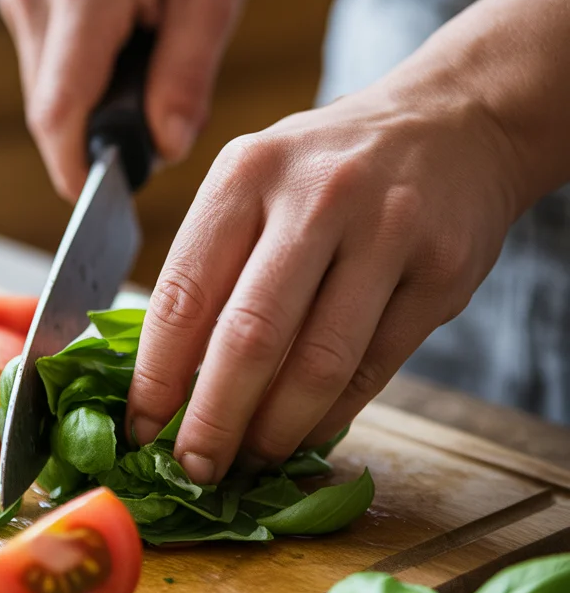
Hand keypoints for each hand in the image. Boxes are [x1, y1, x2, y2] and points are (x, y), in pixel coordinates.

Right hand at [0, 0, 256, 200]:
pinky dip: (80, 88)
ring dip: (88, 114)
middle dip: (93, 143)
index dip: (74, 167)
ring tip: (146, 85)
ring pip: (44, 94)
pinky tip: (121, 64)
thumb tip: (164, 149)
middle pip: (48, 109)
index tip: (99, 207)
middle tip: (154, 141)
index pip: (59, 108)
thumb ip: (187, 78)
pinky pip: (45, 71)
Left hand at [125, 76, 521, 483]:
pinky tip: (305, 434)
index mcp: (247, 173)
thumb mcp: (257, 180)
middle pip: (249, 338)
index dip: (156, 376)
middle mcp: (315, 197)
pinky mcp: (441, 273)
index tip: (140, 428)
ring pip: (318, 364)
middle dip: (213, 422)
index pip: (184, 293)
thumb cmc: (330, 167)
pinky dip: (331, 417)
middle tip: (195, 468)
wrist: (451, 123)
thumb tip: (167, 379)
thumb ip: (215, 263)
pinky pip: (374, 369)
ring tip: (250, 461)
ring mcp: (385, 233)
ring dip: (275, 432)